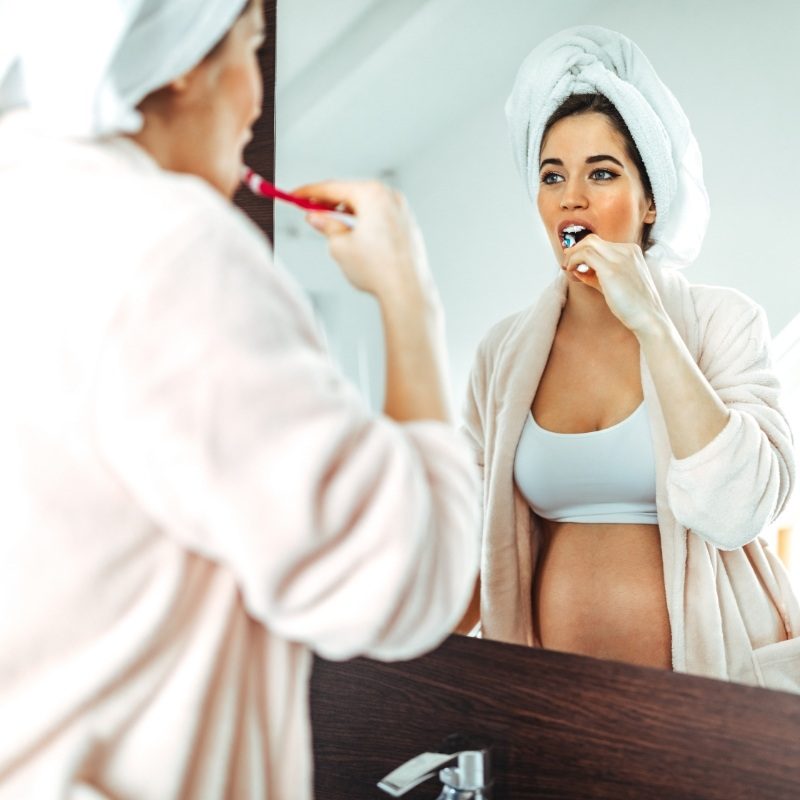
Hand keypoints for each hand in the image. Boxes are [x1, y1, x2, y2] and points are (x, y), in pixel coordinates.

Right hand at [291, 180, 434, 302]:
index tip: (295, 195)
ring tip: (328, 221)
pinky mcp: (408, 226)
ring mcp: (402, 210)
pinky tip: (353, 231)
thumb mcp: (340, 246)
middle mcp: (390, 196)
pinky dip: (363, 220)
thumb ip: (326, 226)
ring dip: (346, 211)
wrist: (407, 291)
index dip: (310, 192)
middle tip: (309, 208)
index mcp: (372, 194)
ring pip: (367, 205)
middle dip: (328, 201)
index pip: (333, 188)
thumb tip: (316, 217)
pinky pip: (380, 216)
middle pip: (351, 193)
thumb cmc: (376, 269)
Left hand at [561, 235, 665, 334]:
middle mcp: (626, 251)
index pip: (600, 243)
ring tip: (567, 267)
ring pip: (587, 244)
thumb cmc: (633, 305)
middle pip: (592, 240)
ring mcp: (620, 258)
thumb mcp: (613, 284)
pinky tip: (572, 271)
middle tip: (566, 263)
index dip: (582, 250)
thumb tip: (578, 270)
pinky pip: (585, 254)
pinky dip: (574, 260)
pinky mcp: (611, 269)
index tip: (572, 261)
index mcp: (630, 252)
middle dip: (574, 249)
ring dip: (572, 255)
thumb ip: (596, 276)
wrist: (648, 317)